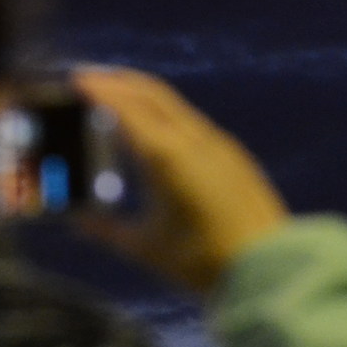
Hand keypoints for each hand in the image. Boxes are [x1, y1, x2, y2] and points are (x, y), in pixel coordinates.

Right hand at [71, 67, 290, 295]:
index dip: (100, 91)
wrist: (268, 266)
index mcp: (167, 156)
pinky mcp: (233, 156)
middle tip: (91, 80)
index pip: (127, 108)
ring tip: (119, 102)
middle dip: (120, 82)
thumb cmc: (203, 260)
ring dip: (144, 98)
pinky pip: (192, 123)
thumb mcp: (147, 247)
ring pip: (175, 107)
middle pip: (152, 95)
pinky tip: (157, 132)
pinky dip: (165, 116)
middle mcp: (194, 140)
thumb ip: (107, 230)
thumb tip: (78, 220)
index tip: (77, 80)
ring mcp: (219, 145)